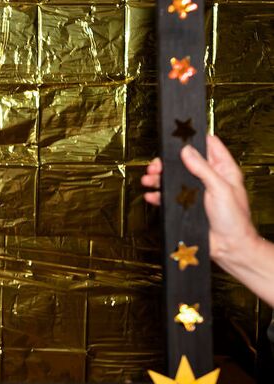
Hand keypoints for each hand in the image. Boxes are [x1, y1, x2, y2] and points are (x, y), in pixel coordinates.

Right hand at [141, 135, 255, 261]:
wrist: (228, 247)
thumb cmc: (234, 220)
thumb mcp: (220, 188)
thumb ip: (203, 168)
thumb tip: (187, 151)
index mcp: (222, 170)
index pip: (208, 145)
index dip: (193, 139)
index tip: (177, 137)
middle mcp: (208, 178)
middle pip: (184, 161)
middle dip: (167, 162)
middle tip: (156, 165)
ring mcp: (196, 191)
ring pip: (173, 177)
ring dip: (159, 177)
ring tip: (149, 179)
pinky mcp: (185, 204)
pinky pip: (167, 196)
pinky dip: (157, 194)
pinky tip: (153, 195)